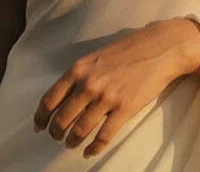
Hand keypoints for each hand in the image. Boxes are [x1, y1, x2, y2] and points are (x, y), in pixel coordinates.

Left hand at [33, 17, 199, 157]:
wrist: (160, 48)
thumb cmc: (129, 49)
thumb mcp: (97, 56)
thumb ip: (81, 74)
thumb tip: (66, 96)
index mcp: (79, 69)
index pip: (50, 100)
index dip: (40, 118)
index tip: (39, 127)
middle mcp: (89, 84)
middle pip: (62, 119)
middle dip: (56, 133)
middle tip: (57, 137)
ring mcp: (106, 98)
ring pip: (80, 130)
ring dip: (72, 141)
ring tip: (72, 143)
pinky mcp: (124, 109)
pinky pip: (103, 136)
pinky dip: (93, 148)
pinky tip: (90, 151)